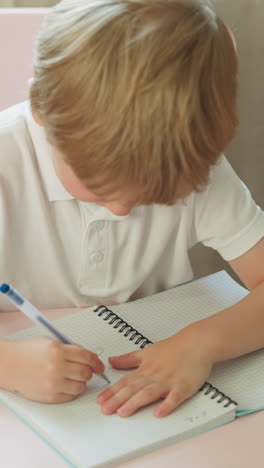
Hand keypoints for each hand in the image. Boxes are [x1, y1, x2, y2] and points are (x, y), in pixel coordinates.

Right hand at [3, 336, 104, 402]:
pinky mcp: (49, 396)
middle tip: (87, 370)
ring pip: (80, 386)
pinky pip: (70, 396)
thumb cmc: (28, 352)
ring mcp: (53, 384)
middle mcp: (57, 368)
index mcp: (58, 351)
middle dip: (89, 371)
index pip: (86, 357)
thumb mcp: (51, 342)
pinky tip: (66, 384)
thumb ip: (70, 348)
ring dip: (81, 382)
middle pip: (86, 372)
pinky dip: (72, 391)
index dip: (96, 361)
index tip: (99, 365)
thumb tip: (88, 357)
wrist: (9, 364)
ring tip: (74, 377)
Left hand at [97, 324, 213, 417]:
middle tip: (105, 410)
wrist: (196, 342)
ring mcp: (169, 381)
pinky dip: (166, 405)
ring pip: (149, 393)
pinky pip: (174, 397)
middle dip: (118, 400)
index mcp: (145, 369)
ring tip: (123, 412)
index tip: (100, 401)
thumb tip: (111, 361)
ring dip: (136, 403)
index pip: (125, 382)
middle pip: (133, 389)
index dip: (112, 391)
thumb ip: (128, 359)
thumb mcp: (146, 352)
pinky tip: (159, 413)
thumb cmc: (173, 348)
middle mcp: (154, 376)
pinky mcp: (183, 386)